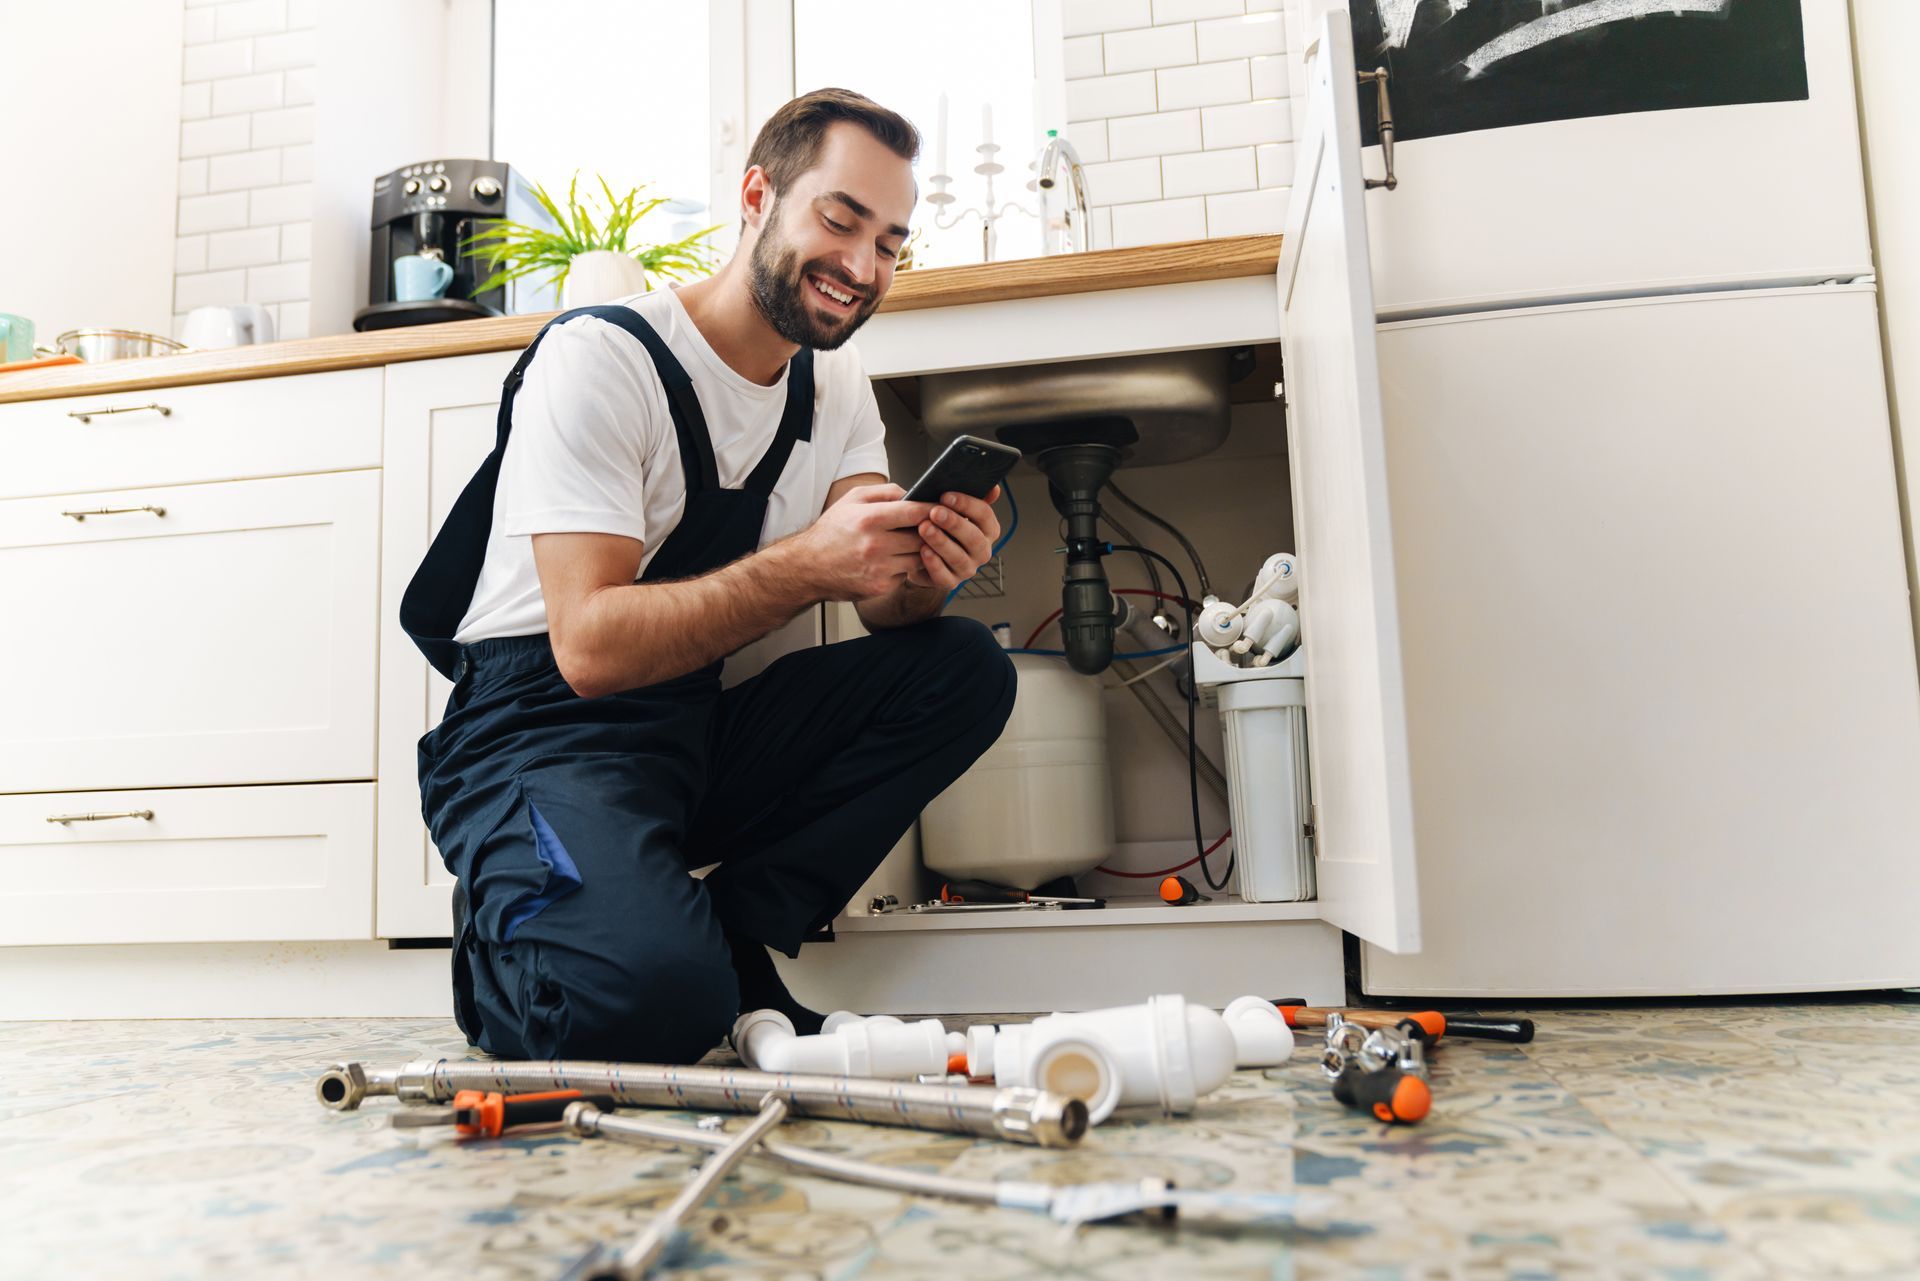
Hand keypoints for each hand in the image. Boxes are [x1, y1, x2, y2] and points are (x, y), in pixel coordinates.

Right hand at [796, 482, 937, 601]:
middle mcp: (875, 545)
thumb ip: (885, 491)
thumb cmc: (831, 532)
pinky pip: (905, 575)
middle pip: (923, 538)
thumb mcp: (852, 499)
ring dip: (919, 551)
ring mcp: (879, 569)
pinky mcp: (880, 587)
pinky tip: (892, 560)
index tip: (940, 509)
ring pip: (919, 558)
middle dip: (929, 532)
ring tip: (909, 542)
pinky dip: (903, 567)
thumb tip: (912, 493)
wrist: (808, 567)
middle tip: (929, 527)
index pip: (915, 513)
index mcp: (869, 519)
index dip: (932, 510)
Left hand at [906, 485, 1001, 591]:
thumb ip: (972, 497)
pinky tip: (923, 551)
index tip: (946, 495)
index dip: (966, 504)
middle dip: (954, 523)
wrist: (922, 552)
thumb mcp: (955, 508)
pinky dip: (934, 564)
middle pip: (974, 538)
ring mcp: (967, 568)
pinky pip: (944, 576)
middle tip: (935, 512)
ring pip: (959, 558)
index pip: (984, 515)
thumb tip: (994, 488)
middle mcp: (981, 550)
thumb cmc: (941, 526)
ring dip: (941, 542)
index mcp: (988, 530)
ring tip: (924, 528)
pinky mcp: (951, 582)